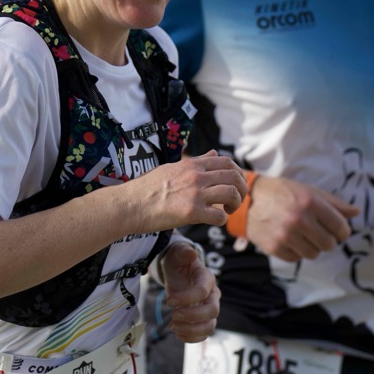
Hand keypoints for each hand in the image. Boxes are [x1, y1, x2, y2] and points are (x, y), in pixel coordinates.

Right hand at [131, 151, 246, 232]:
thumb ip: (196, 161)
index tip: (234, 184)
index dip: (237, 173)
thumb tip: (213, 153)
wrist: (131, 204)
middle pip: (234, 176)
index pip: (227, 162)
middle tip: (235, 200)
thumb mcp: (173, 167)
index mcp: (192, 164)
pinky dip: (222, 220)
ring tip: (227, 210)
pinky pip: (219, 216)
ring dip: (235, 204)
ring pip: (232, 194)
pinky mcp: (192, 212)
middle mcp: (197, 176)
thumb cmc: (148, 187)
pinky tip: (214, 220)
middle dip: (241, 189)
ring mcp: (195, 193)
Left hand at [159, 242, 219, 342]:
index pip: (203, 291)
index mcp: (207, 278)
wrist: (178, 271)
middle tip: (173, 316)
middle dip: (192, 317)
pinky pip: (204, 334)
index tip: (169, 302)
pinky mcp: (202, 319)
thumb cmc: (178, 261)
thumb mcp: (178, 253)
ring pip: (210, 326)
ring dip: (192, 330)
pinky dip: (192, 338)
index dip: (187, 298)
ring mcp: (208, 308)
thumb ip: (184, 252)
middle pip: (212, 311)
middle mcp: (212, 294)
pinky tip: (178, 334)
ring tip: (173, 327)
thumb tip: (191, 253)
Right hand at [245, 176, 360, 260]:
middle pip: (329, 244)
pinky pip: (296, 259)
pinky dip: (296, 252)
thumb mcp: (308, 191)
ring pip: (314, 254)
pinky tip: (289, 239)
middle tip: (319, 233)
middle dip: (327, 240)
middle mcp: (299, 219)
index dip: (343, 231)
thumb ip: (334, 203)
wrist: (248, 199)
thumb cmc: (282, 193)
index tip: (338, 230)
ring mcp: (286, 235)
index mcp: (310, 202)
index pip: (340, 227)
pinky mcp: (275, 247)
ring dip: (312, 247)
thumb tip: (357, 212)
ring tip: (303, 235)